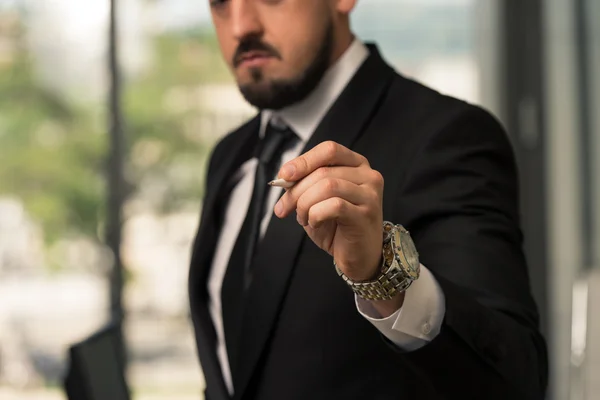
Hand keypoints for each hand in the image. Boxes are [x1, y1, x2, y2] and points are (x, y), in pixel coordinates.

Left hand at [273, 141, 383, 281]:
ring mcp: (370, 195)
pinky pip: (334, 206)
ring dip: (305, 204)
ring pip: (327, 186)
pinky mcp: (366, 214)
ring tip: (303, 218)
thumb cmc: (338, 227)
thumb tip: (283, 178)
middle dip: (296, 190)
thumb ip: (304, 185)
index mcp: (356, 165)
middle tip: (283, 208)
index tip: (284, 175)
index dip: (304, 160)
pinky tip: (316, 223)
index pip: (329, 150)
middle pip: (324, 171)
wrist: (358, 257)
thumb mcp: (316, 200)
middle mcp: (368, 176)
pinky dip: (316, 215)